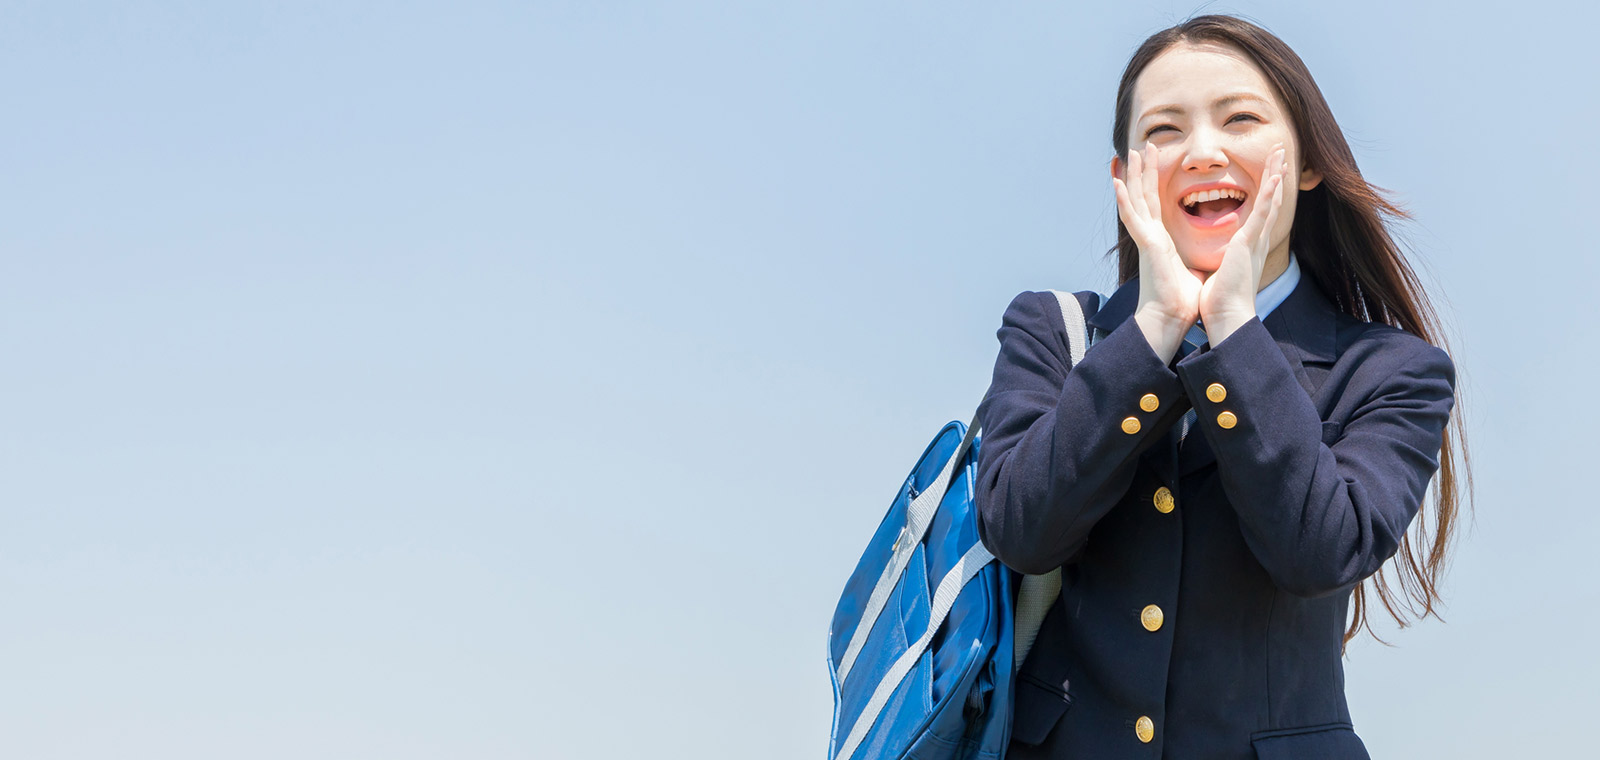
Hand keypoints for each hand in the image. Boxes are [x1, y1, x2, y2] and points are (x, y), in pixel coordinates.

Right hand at [1113, 141, 1198, 359]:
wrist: (1170, 320)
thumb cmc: (1181, 302)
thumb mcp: (1192, 270)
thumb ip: (1192, 259)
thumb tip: (1207, 259)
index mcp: (1161, 242)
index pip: (1156, 206)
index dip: (1153, 184)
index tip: (1152, 165)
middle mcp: (1151, 237)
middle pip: (1145, 197)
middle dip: (1144, 171)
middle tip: (1141, 147)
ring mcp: (1146, 240)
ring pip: (1137, 201)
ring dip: (1133, 176)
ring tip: (1131, 153)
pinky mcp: (1147, 246)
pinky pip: (1133, 218)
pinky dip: (1124, 199)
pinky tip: (1118, 183)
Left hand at [1199, 143, 1288, 343]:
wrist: (1227, 317)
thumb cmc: (1221, 299)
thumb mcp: (1223, 270)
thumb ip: (1226, 259)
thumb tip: (1221, 258)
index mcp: (1249, 246)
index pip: (1261, 211)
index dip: (1267, 189)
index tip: (1270, 170)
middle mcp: (1257, 241)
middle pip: (1271, 200)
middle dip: (1275, 175)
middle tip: (1281, 152)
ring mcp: (1255, 241)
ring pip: (1270, 201)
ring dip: (1275, 176)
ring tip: (1281, 154)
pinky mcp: (1249, 244)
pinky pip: (1262, 215)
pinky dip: (1270, 195)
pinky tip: (1276, 177)